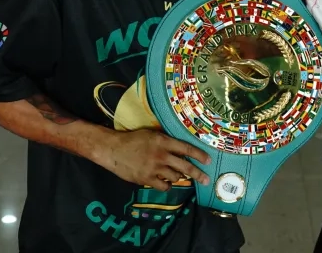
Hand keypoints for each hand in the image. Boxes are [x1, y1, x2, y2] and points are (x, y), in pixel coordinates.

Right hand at [95, 128, 211, 191]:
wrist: (113, 149)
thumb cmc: (132, 139)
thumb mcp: (151, 135)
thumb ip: (165, 142)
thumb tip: (180, 150)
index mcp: (163, 141)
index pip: (187, 149)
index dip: (199, 155)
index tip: (208, 161)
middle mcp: (162, 155)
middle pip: (185, 167)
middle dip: (198, 174)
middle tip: (206, 180)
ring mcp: (154, 168)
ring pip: (175, 177)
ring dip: (177, 177)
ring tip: (174, 175)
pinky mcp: (146, 178)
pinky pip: (163, 186)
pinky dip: (166, 185)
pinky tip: (164, 183)